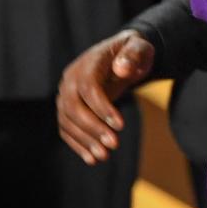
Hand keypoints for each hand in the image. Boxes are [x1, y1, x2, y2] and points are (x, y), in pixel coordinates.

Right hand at [56, 30, 154, 163]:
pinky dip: (78, 145)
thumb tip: (122, 68)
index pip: (88, 88)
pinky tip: (92, 159)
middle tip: (114, 145)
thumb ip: (133, 55)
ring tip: (104, 157)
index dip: (102, 107)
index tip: (121, 125)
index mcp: (88, 64)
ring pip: (68, 121)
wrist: (122, 57)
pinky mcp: (68, 109)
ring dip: (85, 141)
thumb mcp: (140, 48)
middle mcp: (71, 80)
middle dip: (93, 128)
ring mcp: (66, 95)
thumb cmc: (134, 52)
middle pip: (73, 107)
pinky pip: (67, 129)